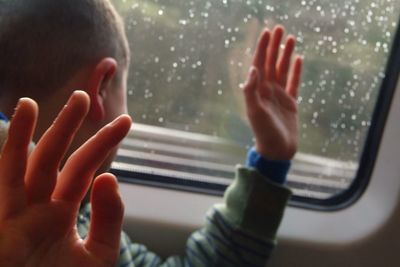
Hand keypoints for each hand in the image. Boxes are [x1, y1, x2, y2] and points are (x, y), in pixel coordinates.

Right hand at [0, 91, 131, 265]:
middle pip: (54, 160)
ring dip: (25, 136)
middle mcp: (39, 208)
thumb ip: (110, 218)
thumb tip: (110, 176)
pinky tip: (11, 131)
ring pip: (20, 168)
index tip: (125, 121)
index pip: (86, 169)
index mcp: (63, 213)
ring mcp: (16, 216)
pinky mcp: (0, 225)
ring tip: (29, 104)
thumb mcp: (99, 255)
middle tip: (82, 96)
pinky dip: (6, 158)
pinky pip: (3, 185)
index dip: (103, 144)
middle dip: (66, 128)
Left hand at [243, 25, 302, 159]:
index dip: (262, 47)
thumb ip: (251, 90)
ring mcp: (279, 96)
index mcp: (258, 90)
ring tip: (290, 38)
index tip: (267, 32)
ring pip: (282, 69)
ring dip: (285, 54)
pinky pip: (294, 83)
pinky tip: (298, 59)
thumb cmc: (264, 133)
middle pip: (271, 62)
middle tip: (279, 28)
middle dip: (274, 45)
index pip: (259, 64)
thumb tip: (253, 69)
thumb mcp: (254, 111)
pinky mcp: (290, 103)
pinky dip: (296, 71)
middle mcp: (267, 90)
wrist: (277, 151)